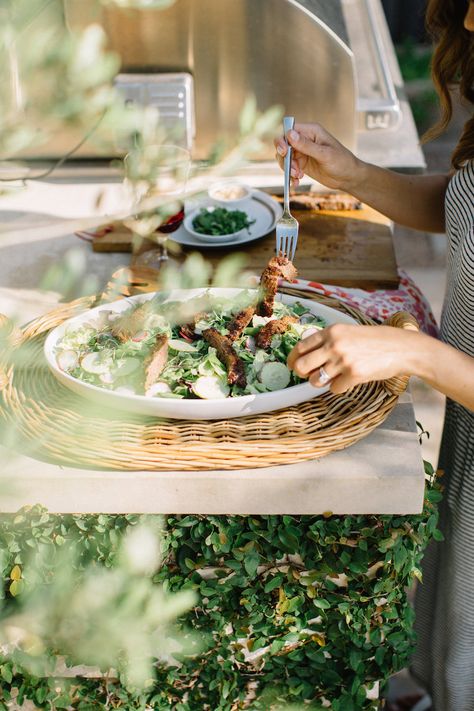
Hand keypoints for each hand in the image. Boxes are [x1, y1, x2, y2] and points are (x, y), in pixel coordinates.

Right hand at [274, 122, 363, 190]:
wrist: (348, 177)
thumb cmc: (342, 162)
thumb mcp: (324, 154)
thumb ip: (306, 145)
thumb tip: (290, 134)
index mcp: (311, 131)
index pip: (289, 130)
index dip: (283, 140)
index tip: (284, 152)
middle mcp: (305, 140)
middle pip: (284, 144)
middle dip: (285, 158)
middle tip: (293, 169)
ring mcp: (303, 152)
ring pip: (285, 157)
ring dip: (288, 168)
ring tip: (298, 176)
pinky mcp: (302, 164)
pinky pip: (289, 167)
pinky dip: (290, 175)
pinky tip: (297, 182)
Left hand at [287, 324, 422, 393]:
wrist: (401, 348)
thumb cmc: (375, 341)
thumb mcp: (348, 332)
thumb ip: (328, 340)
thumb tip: (305, 354)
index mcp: (331, 331)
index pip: (300, 347)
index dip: (292, 359)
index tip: (292, 365)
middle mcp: (334, 344)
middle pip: (301, 366)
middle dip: (302, 374)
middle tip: (310, 375)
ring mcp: (343, 360)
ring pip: (315, 381)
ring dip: (321, 382)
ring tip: (334, 376)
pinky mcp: (354, 375)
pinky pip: (334, 389)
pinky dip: (340, 387)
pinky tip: (350, 379)